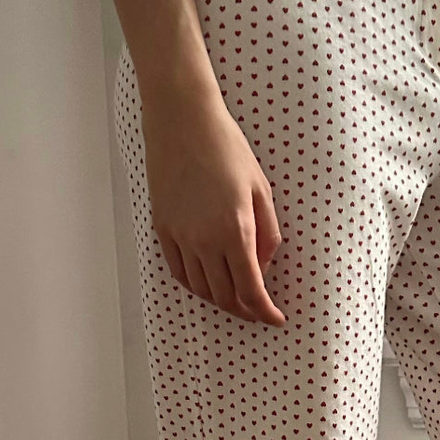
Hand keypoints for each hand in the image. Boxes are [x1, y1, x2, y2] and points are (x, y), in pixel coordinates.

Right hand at [141, 82, 286, 327]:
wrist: (183, 121)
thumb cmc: (227, 148)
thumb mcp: (261, 190)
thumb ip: (267, 233)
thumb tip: (264, 266)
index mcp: (235, 231)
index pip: (251, 290)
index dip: (265, 312)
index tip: (276, 319)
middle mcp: (204, 240)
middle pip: (225, 296)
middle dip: (245, 310)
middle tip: (259, 311)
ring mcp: (180, 236)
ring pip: (200, 289)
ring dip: (221, 300)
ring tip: (236, 300)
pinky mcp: (163, 228)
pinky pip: (178, 272)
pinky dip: (195, 285)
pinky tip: (207, 284)